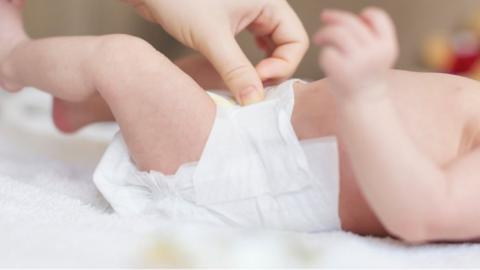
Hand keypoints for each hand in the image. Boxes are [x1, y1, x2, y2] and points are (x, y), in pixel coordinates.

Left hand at [123, 0, 308, 104]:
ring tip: (248, 83)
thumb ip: (235, 70)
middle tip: (254, 88)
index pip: (296, 40)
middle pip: (286, 44)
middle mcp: (262, 5)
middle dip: (274, 69)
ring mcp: (247, 12)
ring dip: (262, 66)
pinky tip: (240, 71)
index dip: (283, 65)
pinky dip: (248, 60)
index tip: (257, 78)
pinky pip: (251, 44)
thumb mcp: (211, 37)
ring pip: (269, 45)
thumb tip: (254, 101)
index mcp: (268, 1)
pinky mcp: (230, 20)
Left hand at [314, 8, 397, 101]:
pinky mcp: (341, 71)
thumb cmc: (366, 77)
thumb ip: (368, 37)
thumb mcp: (377, 55)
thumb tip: (341, 18)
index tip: (354, 19)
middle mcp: (374, 51)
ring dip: (324, 33)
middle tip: (324, 17)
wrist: (364, 105)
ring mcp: (358, 61)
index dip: (364, 15)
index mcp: (387, 45)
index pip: (377, 17)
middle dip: (334, 17)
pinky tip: (327, 61)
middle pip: (350, 22)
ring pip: (336, 33)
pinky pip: (327, 52)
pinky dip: (324, 54)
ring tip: (319, 38)